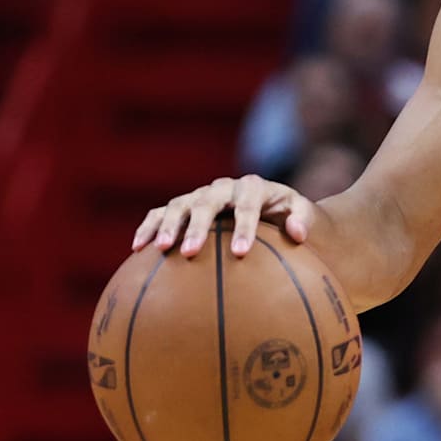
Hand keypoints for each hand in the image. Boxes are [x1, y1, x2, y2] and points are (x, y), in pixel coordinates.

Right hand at [131, 174, 315, 257]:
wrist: (270, 206)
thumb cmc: (287, 214)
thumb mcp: (302, 213)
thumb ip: (303, 219)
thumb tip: (298, 234)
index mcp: (253, 187)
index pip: (247, 205)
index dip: (243, 227)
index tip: (240, 253)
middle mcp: (223, 188)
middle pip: (207, 202)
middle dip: (198, 227)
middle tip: (191, 253)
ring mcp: (199, 196)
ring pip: (179, 205)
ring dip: (168, 226)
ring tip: (162, 250)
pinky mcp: (182, 205)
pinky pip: (159, 213)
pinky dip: (148, 227)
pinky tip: (137, 249)